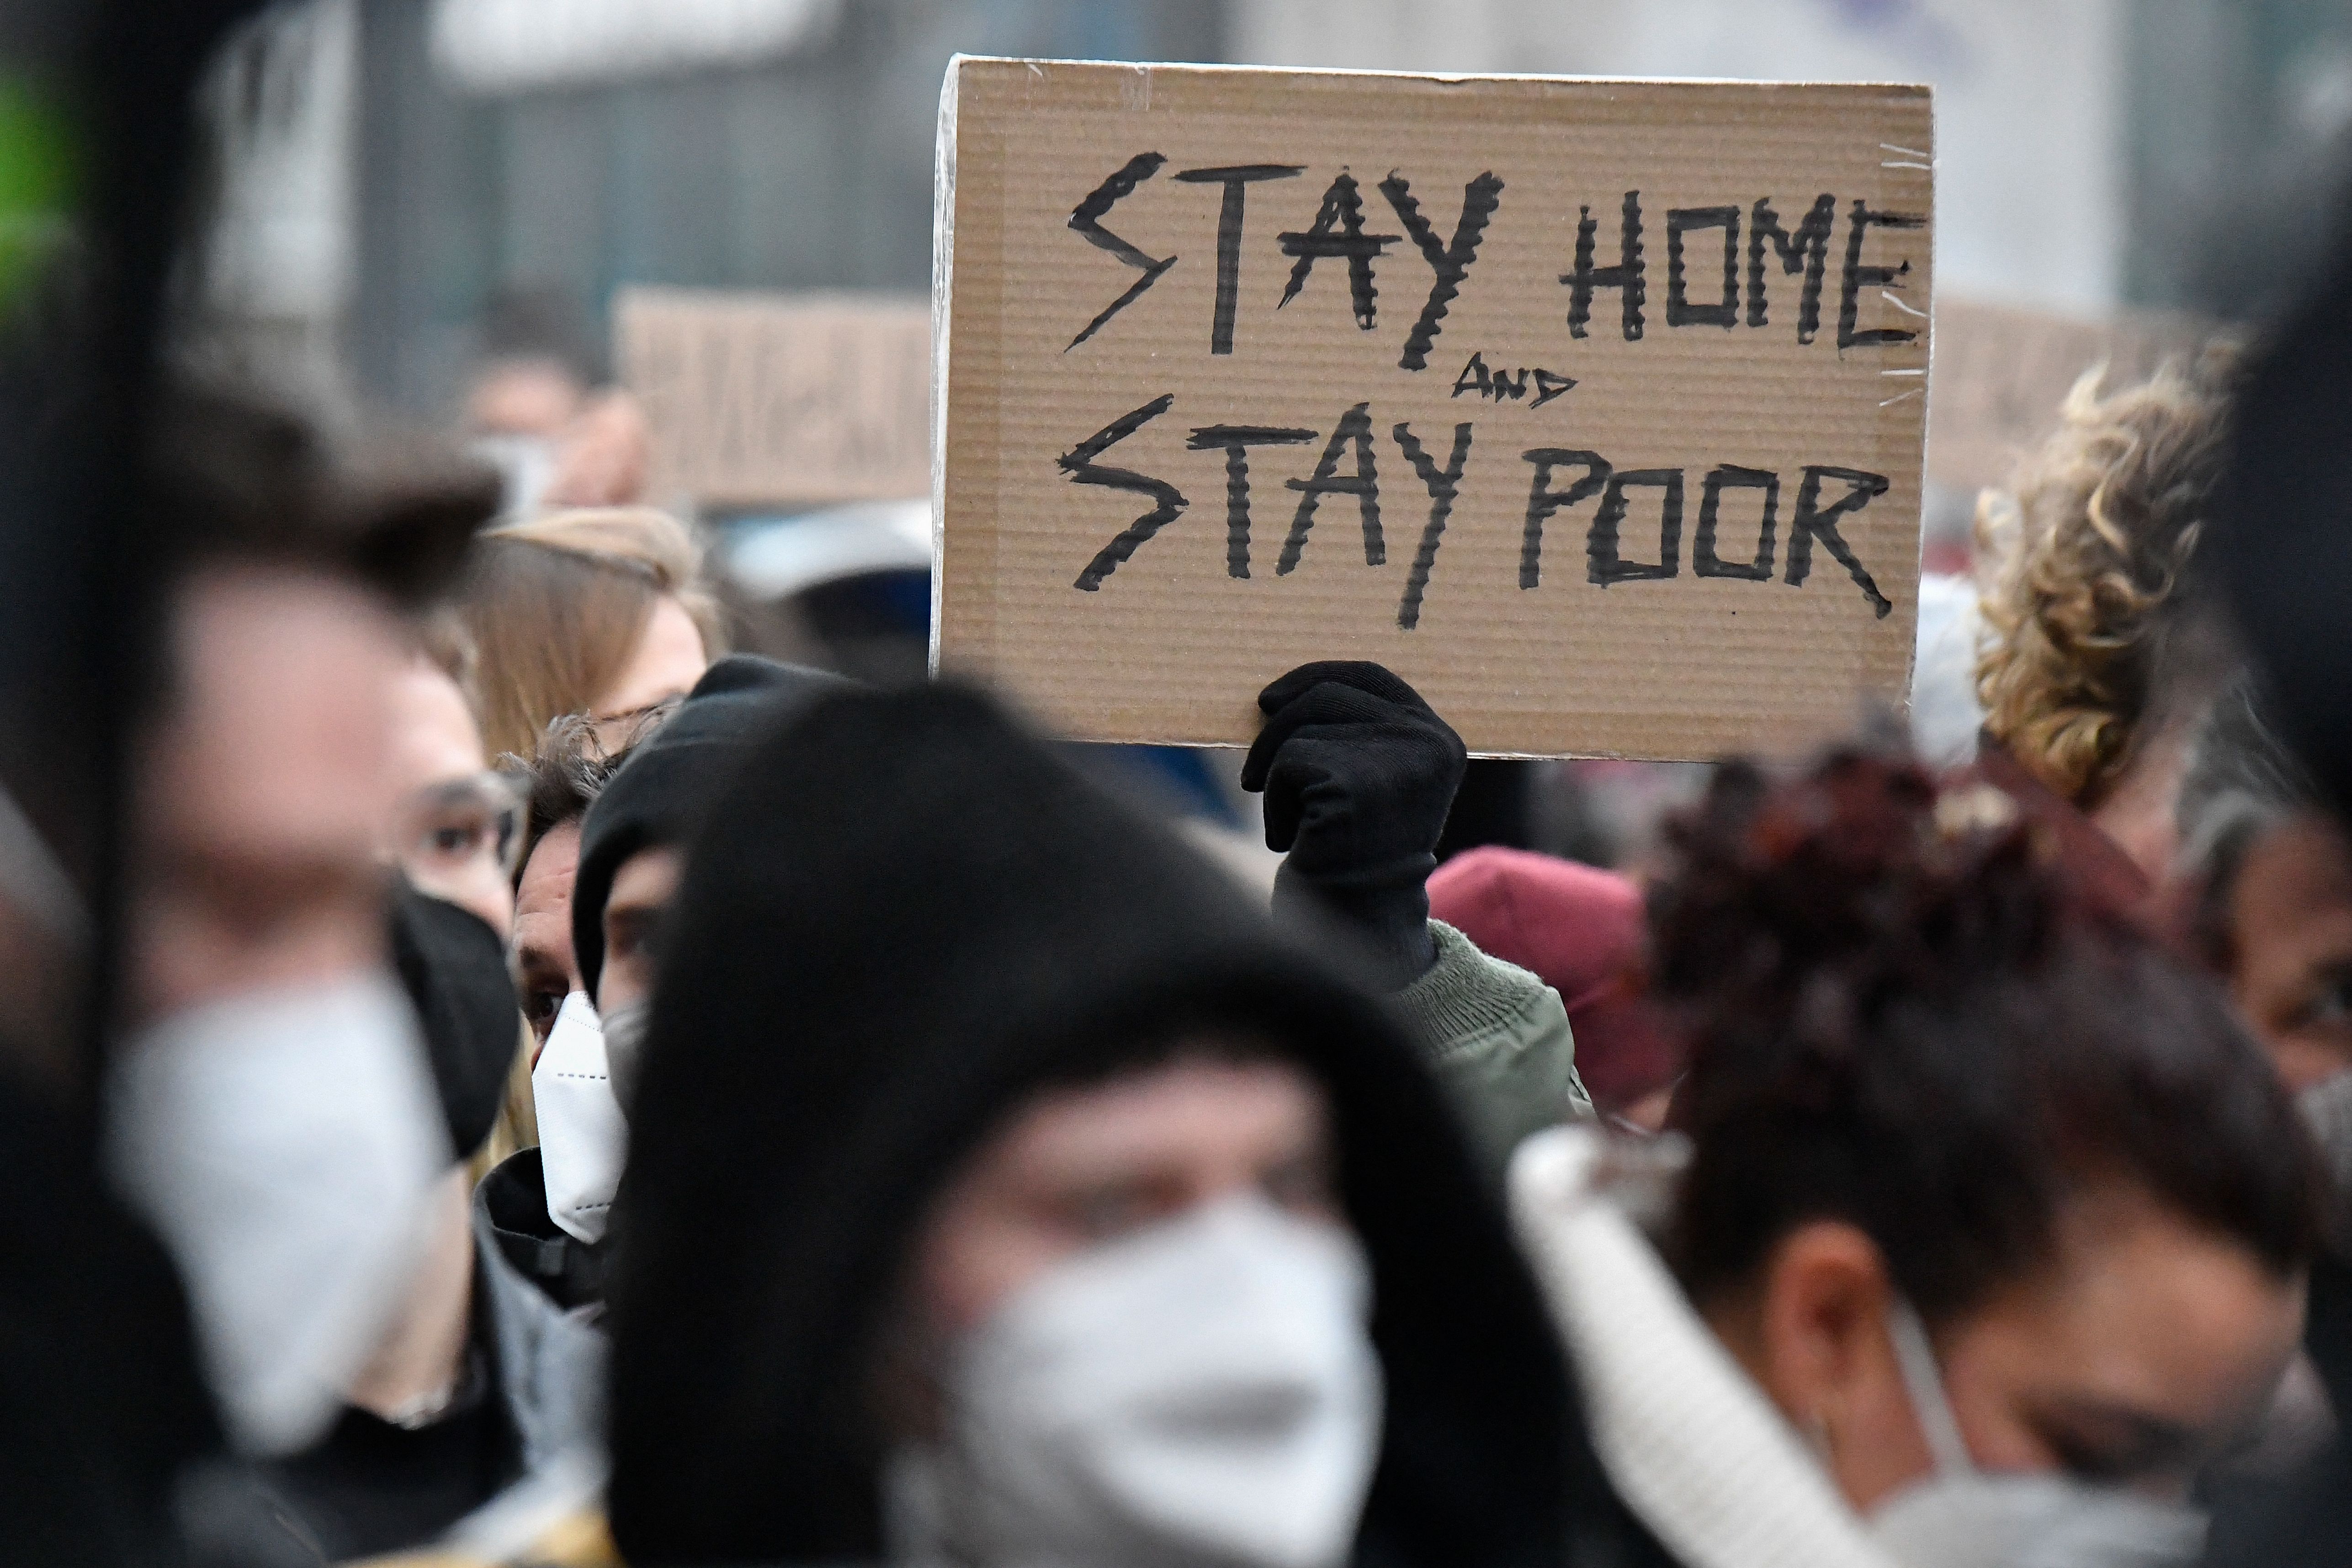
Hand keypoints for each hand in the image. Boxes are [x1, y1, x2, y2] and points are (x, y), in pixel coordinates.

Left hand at [1242, 662, 1465, 985]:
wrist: (1358, 926)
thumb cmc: (1352, 855)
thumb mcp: (1372, 782)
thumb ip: (1356, 733)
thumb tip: (1278, 693)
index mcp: (1441, 739)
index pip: (1371, 675)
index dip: (1315, 675)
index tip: (1270, 699)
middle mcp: (1430, 744)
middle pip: (1326, 695)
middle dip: (1276, 730)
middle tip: (1254, 777)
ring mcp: (1396, 763)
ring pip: (1299, 730)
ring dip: (1274, 774)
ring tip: (1292, 820)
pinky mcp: (1354, 785)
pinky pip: (1284, 764)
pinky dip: (1272, 803)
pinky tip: (1294, 840)